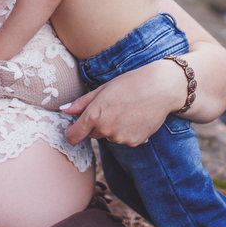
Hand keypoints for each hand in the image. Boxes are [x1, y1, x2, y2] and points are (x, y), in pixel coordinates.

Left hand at [60, 59, 186, 145]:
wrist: (161, 88)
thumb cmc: (130, 83)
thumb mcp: (103, 89)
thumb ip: (81, 103)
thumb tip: (64, 111)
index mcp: (94, 115)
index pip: (74, 135)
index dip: (72, 132)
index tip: (74, 127)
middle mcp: (106, 129)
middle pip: (92, 134)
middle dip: (95, 124)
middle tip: (110, 107)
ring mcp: (121, 138)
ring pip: (109, 136)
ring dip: (112, 128)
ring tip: (125, 110)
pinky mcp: (134, 142)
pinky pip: (123, 140)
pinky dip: (126, 131)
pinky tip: (135, 117)